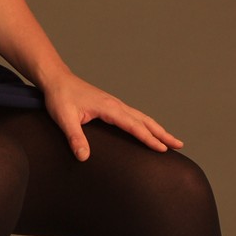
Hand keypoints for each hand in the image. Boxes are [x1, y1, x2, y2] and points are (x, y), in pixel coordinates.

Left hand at [41, 71, 182, 158]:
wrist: (56, 79)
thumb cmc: (60, 97)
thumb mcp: (64, 118)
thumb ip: (74, 137)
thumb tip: (83, 157)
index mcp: (109, 107)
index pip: (133, 125)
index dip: (148, 138)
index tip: (162, 149)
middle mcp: (115, 104)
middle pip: (145, 120)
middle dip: (162, 133)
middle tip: (179, 145)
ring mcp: (114, 104)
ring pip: (142, 117)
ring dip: (157, 128)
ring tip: (171, 140)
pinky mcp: (110, 105)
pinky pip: (134, 116)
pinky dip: (146, 124)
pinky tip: (147, 130)